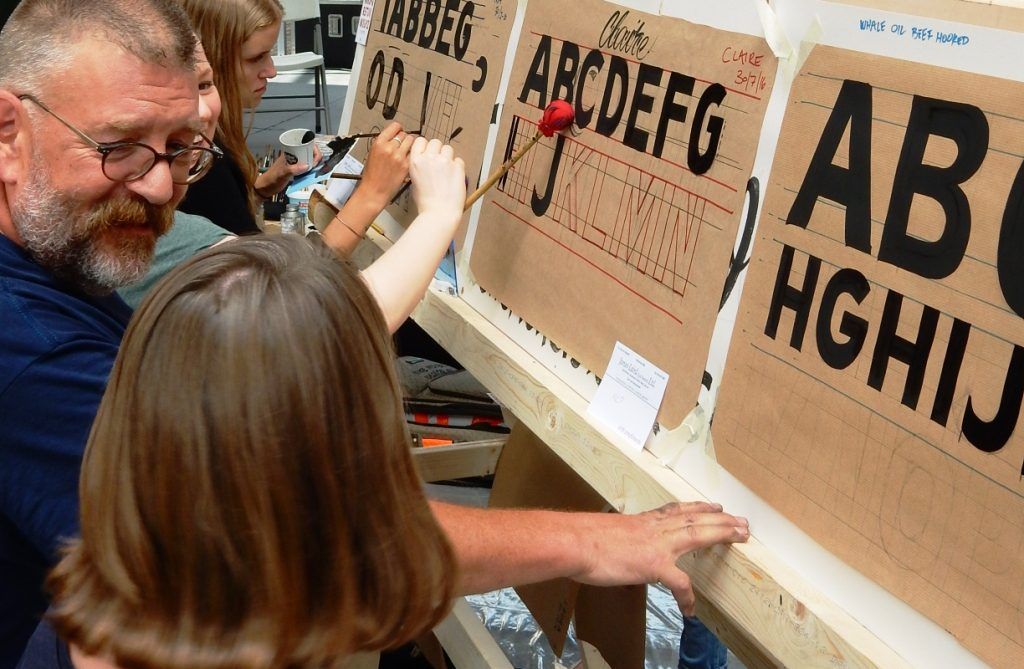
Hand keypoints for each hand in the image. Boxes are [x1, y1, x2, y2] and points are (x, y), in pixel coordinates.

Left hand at [254, 144, 322, 196]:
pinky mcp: (296, 170)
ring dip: (314, 164)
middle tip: (315, 167)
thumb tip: (306, 166)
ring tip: (315, 171)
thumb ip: (293, 170)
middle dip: (316, 158)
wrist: (265, 188)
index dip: (314, 150)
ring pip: (309, 160)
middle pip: (310, 152)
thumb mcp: (282, 174)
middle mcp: (294, 156)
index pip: (306, 144)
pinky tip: (312, 175)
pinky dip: (311, 170)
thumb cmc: (271, 179)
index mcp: (290, 152)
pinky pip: (307, 168)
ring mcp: (295, 163)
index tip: (315, 160)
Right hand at [355, 122, 413, 208]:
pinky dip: (412, 155)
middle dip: (403, 138)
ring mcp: (399, 156)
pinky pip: (414, 154)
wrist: (374, 190)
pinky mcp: (406, 165)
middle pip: (404, 134)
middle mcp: (389, 148)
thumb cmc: (371, 175)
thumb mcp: (372, 153)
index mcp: (379, 143)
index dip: (398, 128)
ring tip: (405, 151)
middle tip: (401, 144)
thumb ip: (382, 143)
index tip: (399, 131)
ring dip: (409, 145)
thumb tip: (392, 136)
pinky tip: (406, 160)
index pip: (394, 127)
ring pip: (411, 142)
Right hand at [408, 136, 465, 222]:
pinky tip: (454, 177)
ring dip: (449, 157)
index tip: (428, 152)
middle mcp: (429, 158)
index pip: (420, 141)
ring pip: (448, 148)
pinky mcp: (458, 167)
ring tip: (448, 171)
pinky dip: (458, 167)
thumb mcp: (414, 182)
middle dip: (438, 150)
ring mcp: (444, 161)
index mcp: (415, 161)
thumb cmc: (426, 203)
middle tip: (440, 163)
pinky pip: (459, 160)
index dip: (425, 146)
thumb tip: (425, 164)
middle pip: (436, 142)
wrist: (439, 213)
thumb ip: (419, 168)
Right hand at [572, 502, 748, 615]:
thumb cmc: (580, 538)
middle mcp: (654, 528)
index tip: (712, 505)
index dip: (697, 507)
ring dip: (721, 533)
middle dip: (720, 518)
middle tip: (741, 520)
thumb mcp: (604, 532)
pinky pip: (680, 583)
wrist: (575, 541)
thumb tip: (612, 546)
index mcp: (642, 521)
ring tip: (741, 536)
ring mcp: (657, 545)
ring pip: (698, 534)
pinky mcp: (654, 564)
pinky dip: (687, 598)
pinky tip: (691, 609)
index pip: (676, 510)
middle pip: (695, 518)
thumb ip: (616, 538)